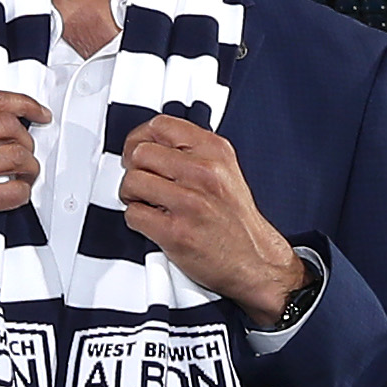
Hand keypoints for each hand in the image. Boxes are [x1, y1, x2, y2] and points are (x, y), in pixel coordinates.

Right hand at [0, 89, 50, 288]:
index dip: (24, 103)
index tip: (36, 111)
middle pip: (9, 125)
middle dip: (26, 140)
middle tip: (26, 150)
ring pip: (17, 157)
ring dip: (29, 167)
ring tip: (24, 174)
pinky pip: (13, 191)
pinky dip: (22, 193)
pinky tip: (15, 193)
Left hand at [113, 116, 304, 318]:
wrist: (254, 261)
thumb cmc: (235, 221)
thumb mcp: (224, 170)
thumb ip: (192, 151)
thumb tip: (151, 141)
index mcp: (215, 152)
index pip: (160, 125)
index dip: (140, 138)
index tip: (138, 150)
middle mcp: (204, 173)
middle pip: (140, 153)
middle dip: (133, 169)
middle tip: (142, 182)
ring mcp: (190, 202)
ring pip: (132, 182)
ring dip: (132, 195)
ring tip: (147, 203)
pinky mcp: (176, 232)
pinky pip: (134, 214)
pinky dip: (137, 220)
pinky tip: (153, 222)